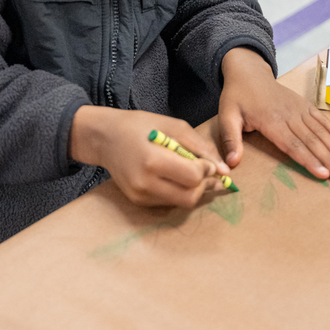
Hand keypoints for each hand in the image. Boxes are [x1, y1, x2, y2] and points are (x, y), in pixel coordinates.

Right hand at [70, 106, 231, 208]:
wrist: (105, 137)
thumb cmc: (140, 126)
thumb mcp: (174, 126)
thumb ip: (200, 147)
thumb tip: (224, 169)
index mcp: (152, 160)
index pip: (192, 177)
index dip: (207, 170)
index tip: (208, 161)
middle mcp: (144, 183)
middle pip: (190, 196)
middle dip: (204, 185)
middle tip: (206, 171)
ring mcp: (140, 195)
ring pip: (182, 203)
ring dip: (194, 190)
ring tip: (194, 173)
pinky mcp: (138, 201)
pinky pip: (169, 203)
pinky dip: (179, 192)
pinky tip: (176, 177)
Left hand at [218, 47, 329, 180]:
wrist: (249, 72)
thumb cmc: (237, 97)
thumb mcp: (227, 116)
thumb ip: (230, 139)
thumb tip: (231, 163)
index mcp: (270, 120)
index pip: (292, 144)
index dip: (308, 160)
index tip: (323, 174)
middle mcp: (289, 115)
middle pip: (311, 140)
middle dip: (329, 159)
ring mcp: (299, 108)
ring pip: (320, 131)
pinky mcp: (304, 104)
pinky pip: (321, 119)